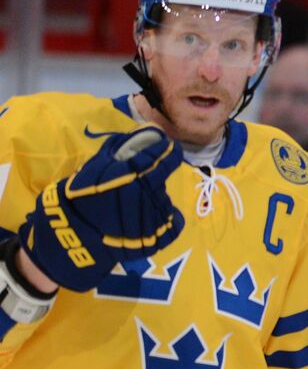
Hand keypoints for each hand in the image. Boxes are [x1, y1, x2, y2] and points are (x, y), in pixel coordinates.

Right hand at [18, 126, 183, 291]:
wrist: (73, 231)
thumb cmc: (83, 194)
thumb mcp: (98, 164)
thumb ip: (121, 147)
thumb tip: (148, 130)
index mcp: (135, 174)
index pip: (166, 156)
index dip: (168, 150)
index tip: (166, 147)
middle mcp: (149, 195)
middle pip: (161, 180)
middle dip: (151, 178)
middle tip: (133, 185)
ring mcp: (155, 218)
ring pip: (164, 200)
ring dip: (153, 199)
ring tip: (132, 206)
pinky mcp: (158, 238)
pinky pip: (173, 223)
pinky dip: (165, 218)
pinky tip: (149, 217)